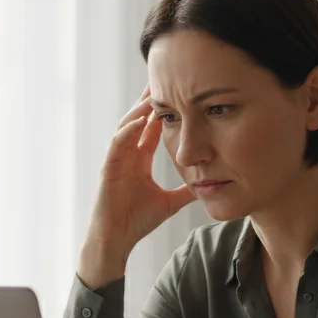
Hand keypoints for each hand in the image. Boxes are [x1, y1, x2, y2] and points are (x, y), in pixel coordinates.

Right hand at [78, 84, 196, 288]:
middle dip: (149, 99)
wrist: (116, 240)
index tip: (177, 91)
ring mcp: (116, 159)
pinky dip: (128, 130)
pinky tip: (140, 119)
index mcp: (139, 159)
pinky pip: (117, 143)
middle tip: (164, 77)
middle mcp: (127, 154)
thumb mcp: (169, 203)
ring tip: (154, 92)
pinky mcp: (108, 168)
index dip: (162, 110)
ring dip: (139, 108)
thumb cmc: (136, 221)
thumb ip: (185, 192)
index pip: (151, 127)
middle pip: (138, 118)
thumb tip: (208, 187)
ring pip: (127, 125)